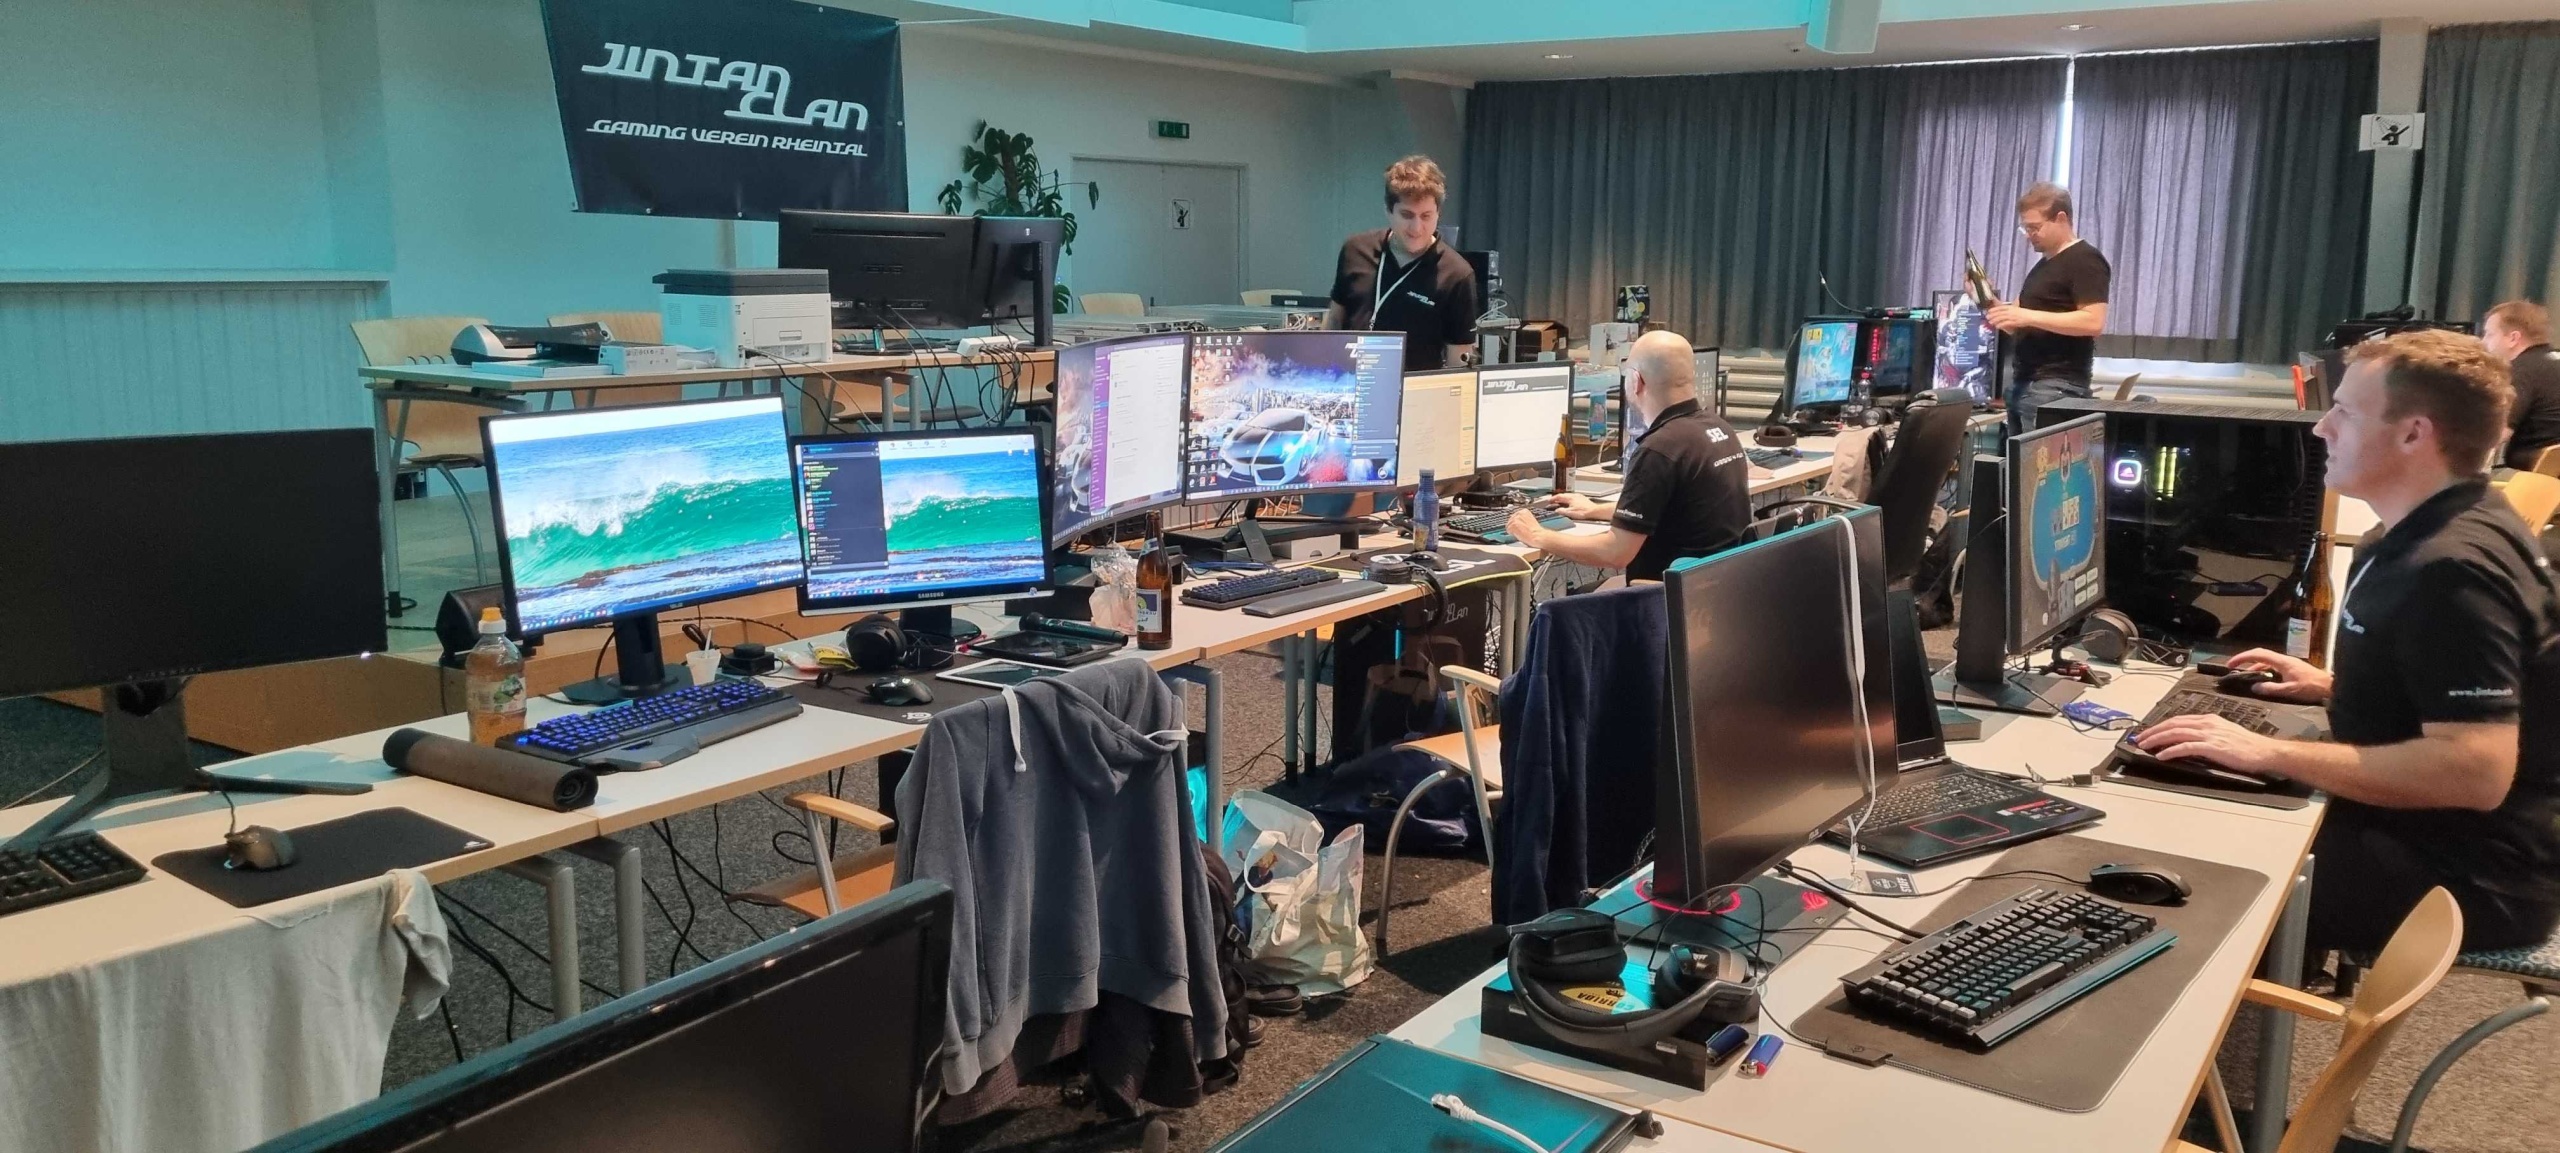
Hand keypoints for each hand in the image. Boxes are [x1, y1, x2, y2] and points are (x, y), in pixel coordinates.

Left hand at [1505, 507, 1546, 542]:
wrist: (1537, 535)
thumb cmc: (1535, 531)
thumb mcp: (1529, 521)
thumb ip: (1522, 519)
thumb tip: (1517, 522)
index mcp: (1524, 511)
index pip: (1514, 516)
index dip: (1517, 524)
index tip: (1520, 527)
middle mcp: (1519, 513)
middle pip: (1510, 521)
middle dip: (1514, 527)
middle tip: (1521, 531)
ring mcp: (1515, 518)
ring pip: (1509, 526)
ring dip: (1513, 530)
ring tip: (1521, 533)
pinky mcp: (1512, 524)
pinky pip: (1508, 530)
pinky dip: (1512, 534)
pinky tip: (1519, 534)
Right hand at [1539, 492, 1598, 519]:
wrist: (1594, 511)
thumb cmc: (1584, 512)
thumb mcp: (1570, 513)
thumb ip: (1562, 511)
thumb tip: (1557, 511)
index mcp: (1570, 498)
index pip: (1559, 496)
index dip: (1553, 498)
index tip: (1549, 501)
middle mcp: (1574, 495)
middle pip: (1563, 495)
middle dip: (1558, 498)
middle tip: (1553, 502)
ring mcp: (1579, 497)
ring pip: (1569, 496)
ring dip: (1563, 499)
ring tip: (1560, 503)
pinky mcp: (1583, 499)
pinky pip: (1573, 498)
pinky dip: (1569, 500)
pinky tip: (1570, 504)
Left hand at [1984, 303, 2029, 332]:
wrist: (2031, 317)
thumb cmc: (2024, 313)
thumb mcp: (2016, 309)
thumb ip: (2010, 309)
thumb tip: (2004, 311)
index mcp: (2011, 307)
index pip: (2000, 307)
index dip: (1994, 309)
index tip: (1989, 311)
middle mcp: (2010, 311)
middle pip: (1999, 313)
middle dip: (1992, 315)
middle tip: (1987, 317)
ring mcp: (2012, 316)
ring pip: (2001, 318)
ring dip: (1995, 320)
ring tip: (1990, 322)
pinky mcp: (2013, 322)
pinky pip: (2005, 323)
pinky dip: (2000, 325)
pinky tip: (1997, 326)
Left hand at [2133, 714, 2291, 776]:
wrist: (2264, 752)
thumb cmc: (2247, 746)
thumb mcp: (2223, 733)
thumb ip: (2206, 733)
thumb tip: (2187, 740)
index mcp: (2209, 719)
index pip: (2179, 719)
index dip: (2161, 725)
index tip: (2148, 731)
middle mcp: (2207, 724)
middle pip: (2173, 724)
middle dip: (2153, 730)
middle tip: (2140, 738)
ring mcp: (2209, 734)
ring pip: (2176, 733)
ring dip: (2157, 739)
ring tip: (2145, 745)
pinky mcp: (2212, 747)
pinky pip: (2186, 747)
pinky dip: (2171, 750)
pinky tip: (2162, 755)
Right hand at [2225, 648, 2332, 703]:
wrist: (2331, 687)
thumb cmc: (2311, 687)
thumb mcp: (2290, 690)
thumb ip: (2271, 689)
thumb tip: (2254, 687)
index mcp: (2282, 662)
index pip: (2258, 654)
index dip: (2242, 657)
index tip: (2230, 664)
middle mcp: (2284, 660)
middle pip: (2261, 655)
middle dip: (2245, 660)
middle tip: (2234, 668)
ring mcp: (2288, 664)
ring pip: (2267, 662)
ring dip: (2254, 667)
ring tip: (2245, 677)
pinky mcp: (2291, 669)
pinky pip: (2273, 667)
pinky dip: (2263, 672)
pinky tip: (2262, 681)